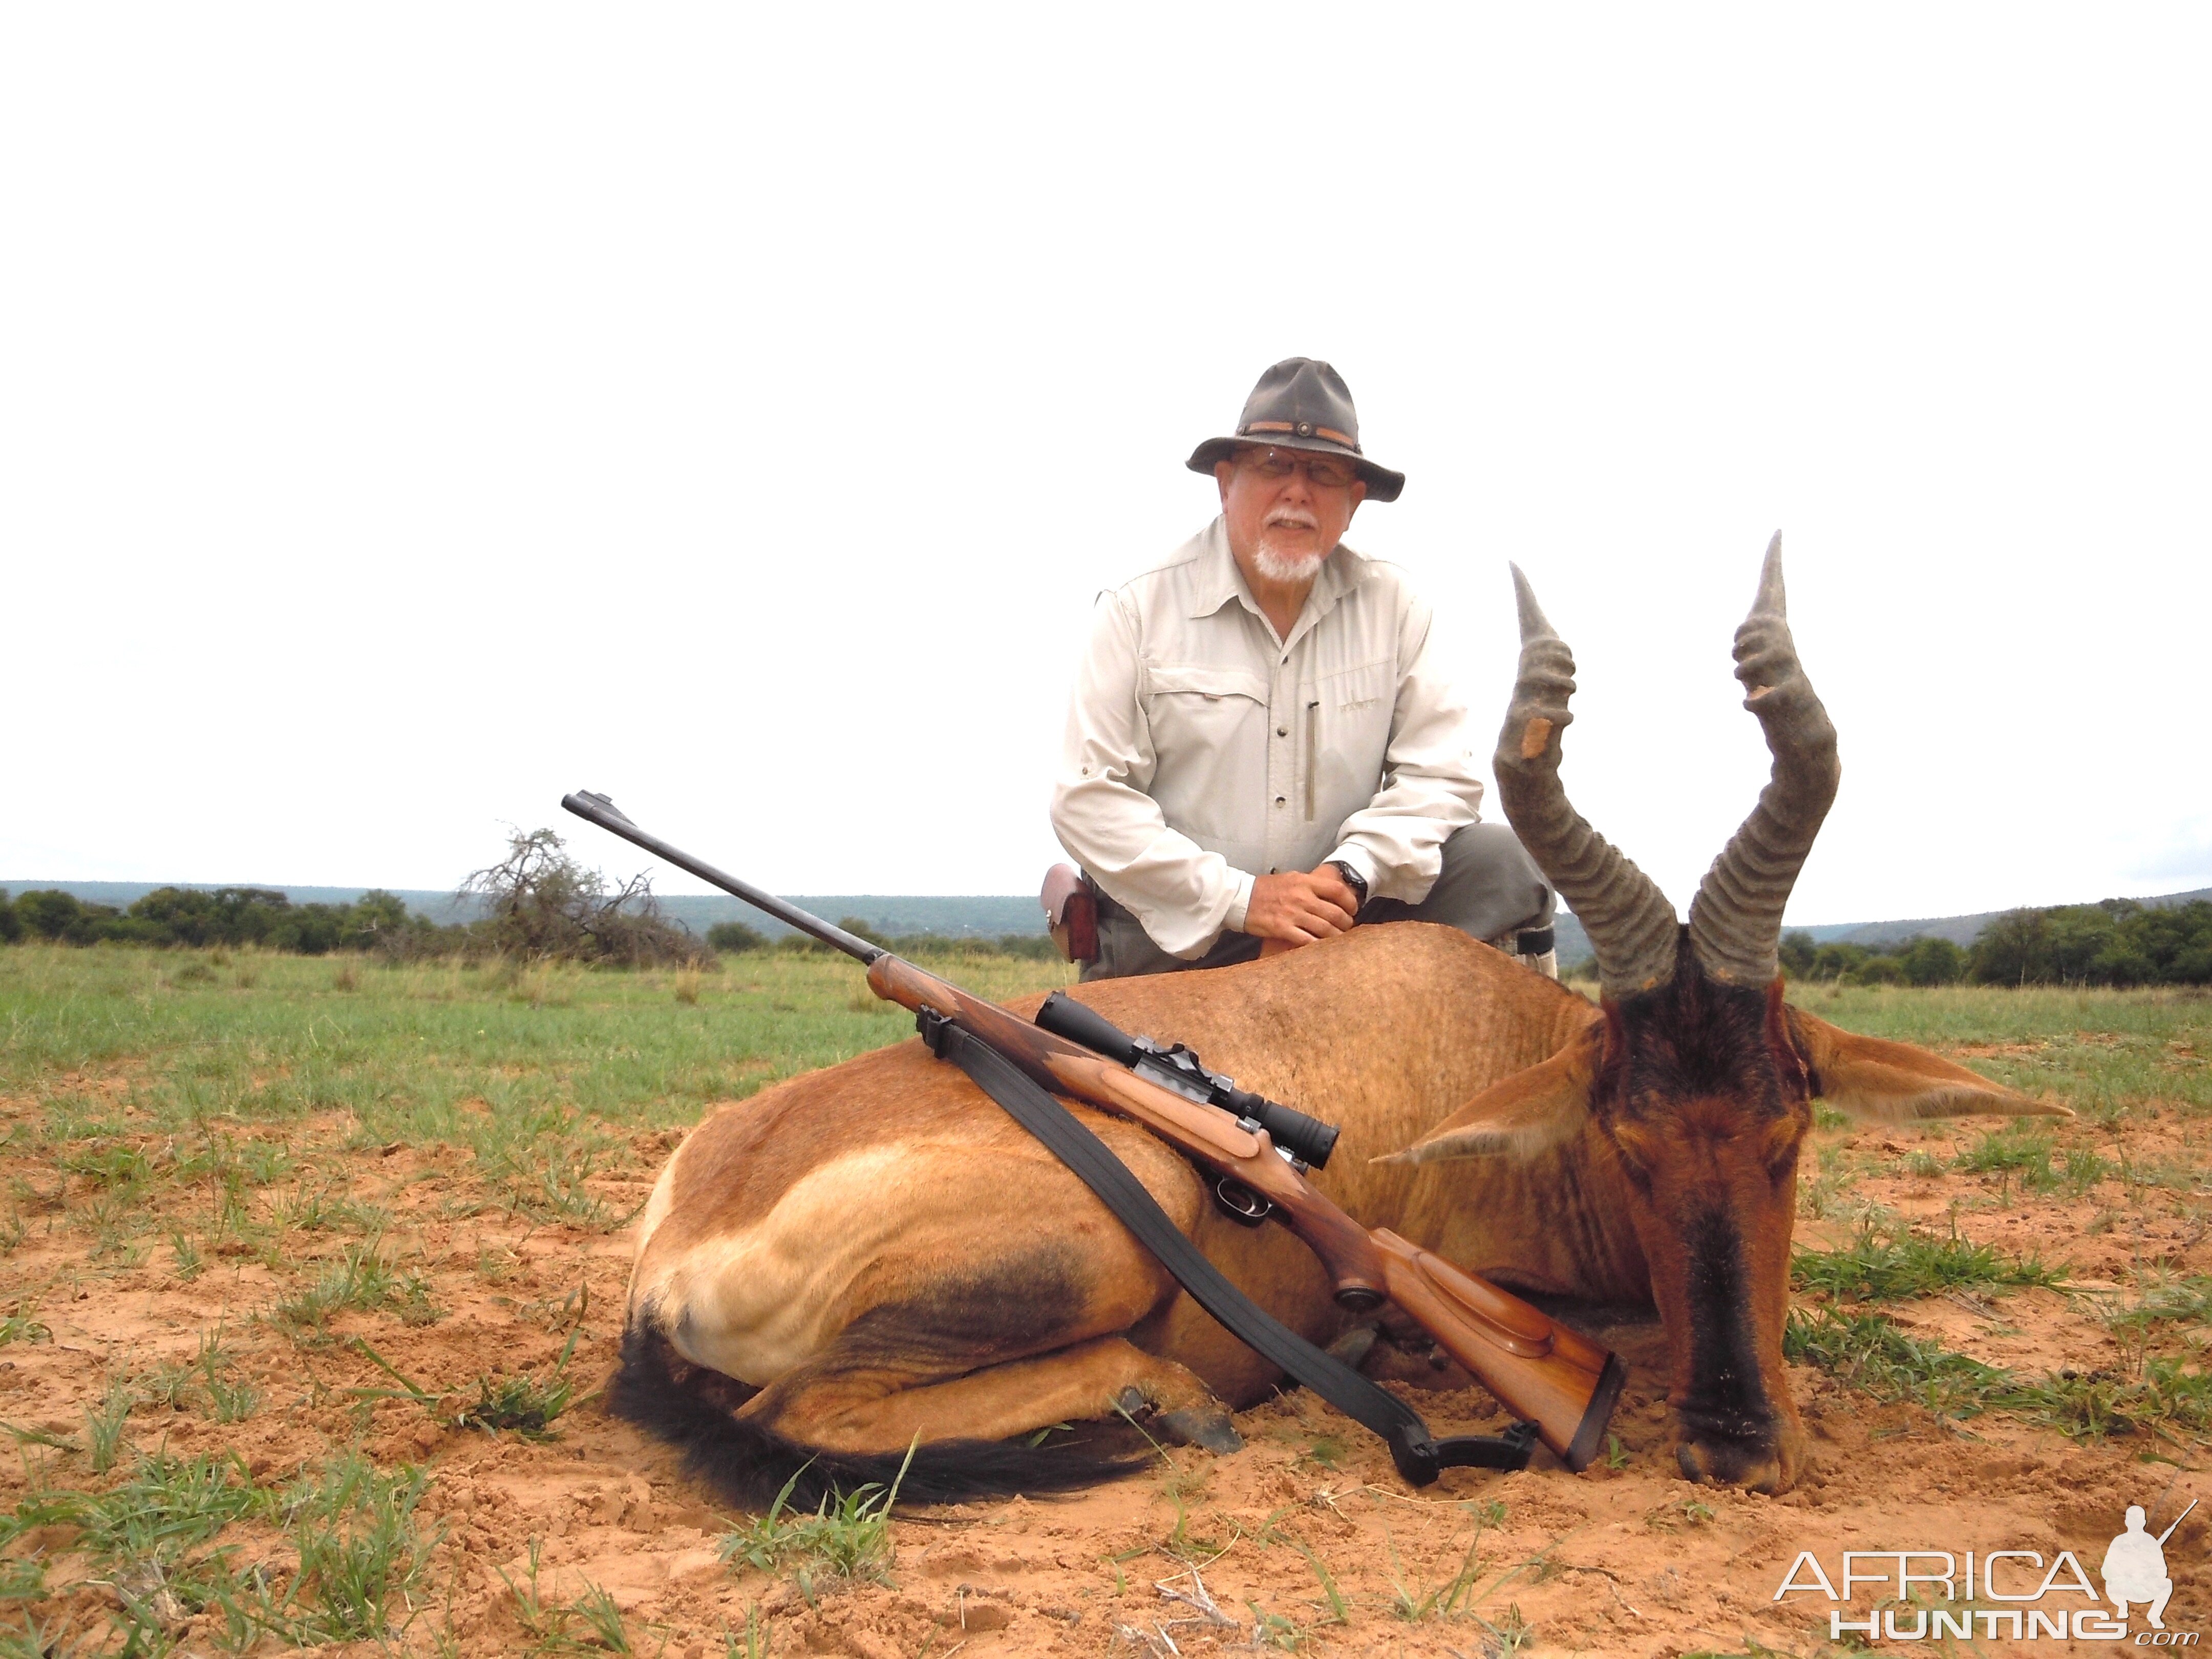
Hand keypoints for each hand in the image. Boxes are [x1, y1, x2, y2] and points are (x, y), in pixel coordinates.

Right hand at [1245, 864, 1360, 948]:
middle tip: (1347, 928)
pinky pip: (1307, 941)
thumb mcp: (1289, 878)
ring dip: (1335, 937)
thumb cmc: (1264, 889)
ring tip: (1338, 940)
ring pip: (1325, 929)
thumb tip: (1328, 893)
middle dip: (1346, 923)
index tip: (1353, 909)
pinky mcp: (1282, 929)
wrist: (1240, 898)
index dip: (1350, 902)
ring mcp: (1292, 914)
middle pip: (1335, 913)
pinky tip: (1321, 949)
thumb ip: (1309, 885)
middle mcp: (1301, 897)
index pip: (1337, 890)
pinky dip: (1318, 946)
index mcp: (1304, 882)